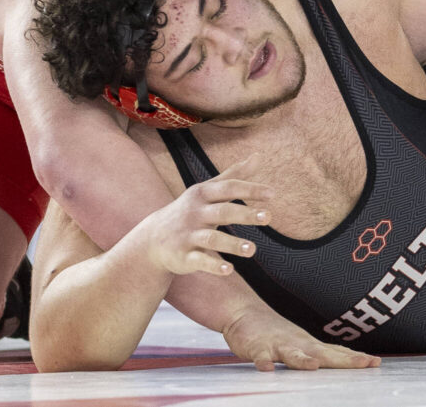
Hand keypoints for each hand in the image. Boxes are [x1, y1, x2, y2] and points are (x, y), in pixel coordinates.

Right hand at [146, 155, 273, 275]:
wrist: (152, 240)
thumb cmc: (190, 211)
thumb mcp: (208, 190)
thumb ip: (233, 175)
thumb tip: (258, 156)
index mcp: (202, 194)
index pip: (228, 188)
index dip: (250, 190)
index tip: (273, 194)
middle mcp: (195, 213)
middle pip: (222, 211)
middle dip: (245, 214)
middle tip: (269, 217)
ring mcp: (188, 235)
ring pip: (212, 238)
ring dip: (233, 244)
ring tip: (253, 249)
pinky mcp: (183, 256)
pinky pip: (199, 260)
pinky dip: (213, 265)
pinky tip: (229, 269)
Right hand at [223, 303, 381, 371]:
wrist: (244, 312)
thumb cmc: (276, 333)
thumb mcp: (302, 344)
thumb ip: (322, 353)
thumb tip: (349, 359)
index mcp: (309, 345)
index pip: (337, 353)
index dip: (356, 358)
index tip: (376, 363)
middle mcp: (298, 343)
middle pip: (324, 354)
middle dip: (344, 360)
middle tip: (365, 363)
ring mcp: (278, 344)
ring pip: (292, 354)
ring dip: (303, 361)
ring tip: (314, 367)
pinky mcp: (257, 347)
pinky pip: (260, 356)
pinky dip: (263, 362)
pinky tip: (267, 369)